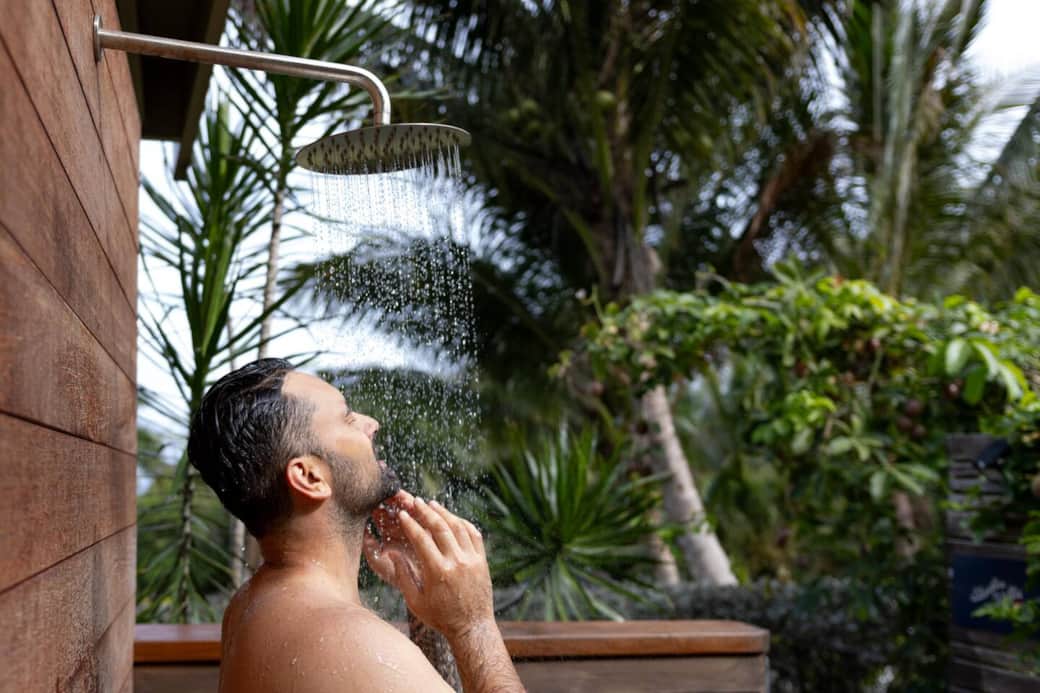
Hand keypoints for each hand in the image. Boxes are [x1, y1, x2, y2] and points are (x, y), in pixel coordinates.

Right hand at [366, 496, 493, 639]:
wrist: (472, 627)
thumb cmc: (440, 617)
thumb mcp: (415, 602)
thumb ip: (403, 576)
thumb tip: (392, 554)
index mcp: (438, 571)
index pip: (422, 539)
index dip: (411, 524)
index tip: (403, 514)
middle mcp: (457, 562)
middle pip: (440, 527)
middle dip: (426, 512)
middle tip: (416, 502)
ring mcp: (472, 560)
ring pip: (458, 527)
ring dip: (444, 513)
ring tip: (432, 504)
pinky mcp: (482, 561)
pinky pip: (474, 534)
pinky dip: (463, 523)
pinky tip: (453, 518)